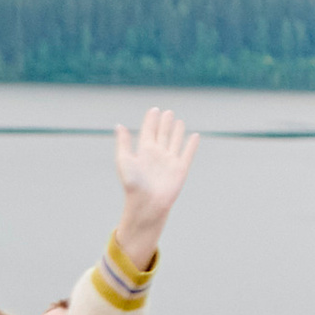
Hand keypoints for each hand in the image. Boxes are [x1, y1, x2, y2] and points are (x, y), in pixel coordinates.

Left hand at [113, 105, 197, 258]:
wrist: (147, 204)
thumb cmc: (133, 184)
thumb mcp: (124, 160)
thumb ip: (124, 143)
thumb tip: (119, 125)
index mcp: (143, 152)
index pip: (148, 131)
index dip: (151, 120)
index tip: (154, 110)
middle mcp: (157, 155)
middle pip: (162, 134)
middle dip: (164, 123)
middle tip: (167, 112)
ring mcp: (170, 161)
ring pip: (174, 141)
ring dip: (177, 131)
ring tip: (178, 121)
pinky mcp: (181, 169)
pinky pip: (188, 153)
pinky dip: (191, 145)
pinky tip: (195, 136)